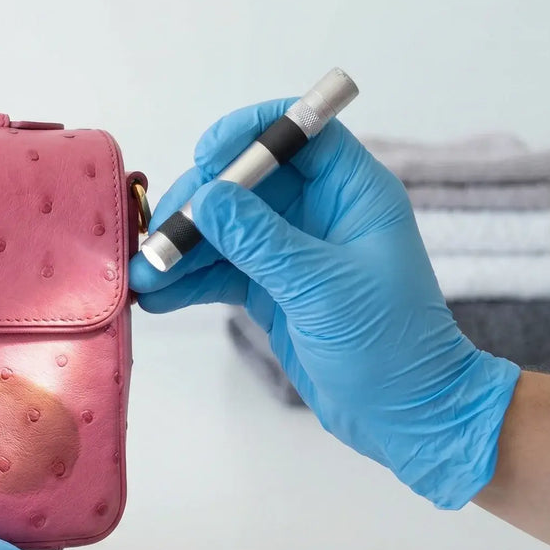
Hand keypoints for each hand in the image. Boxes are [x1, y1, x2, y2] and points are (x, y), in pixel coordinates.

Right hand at [130, 99, 521, 507]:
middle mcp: (319, 213)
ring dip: (180, 248)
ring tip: (142, 277)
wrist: (406, 417)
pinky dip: (187, 280)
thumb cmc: (391, 346)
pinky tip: (156, 296)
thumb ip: (260, 240)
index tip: (205, 154)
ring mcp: (291, 251)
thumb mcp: (322, 287)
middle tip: (159, 237)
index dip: (251, 133)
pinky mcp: (270, 287)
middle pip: (244, 181)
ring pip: (223, 227)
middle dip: (196, 205)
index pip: (300, 133)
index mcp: (352, 194)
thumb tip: (207, 197)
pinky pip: (219, 269)